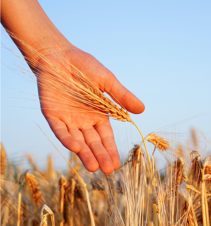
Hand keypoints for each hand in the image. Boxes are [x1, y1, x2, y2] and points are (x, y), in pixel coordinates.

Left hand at [37, 47, 144, 173]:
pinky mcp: (53, 115)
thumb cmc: (85, 66)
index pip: (105, 137)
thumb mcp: (107, 81)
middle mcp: (83, 121)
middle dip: (100, 156)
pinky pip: (61, 130)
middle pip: (93, 143)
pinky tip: (76, 148)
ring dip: (85, 154)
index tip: (117, 164)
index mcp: (98, 114)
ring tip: (94, 168)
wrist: (59, 55)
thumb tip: (142, 110)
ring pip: (78, 141)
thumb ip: (122, 96)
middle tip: (108, 171)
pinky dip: (67, 139)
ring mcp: (68, 119)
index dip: (111, 150)